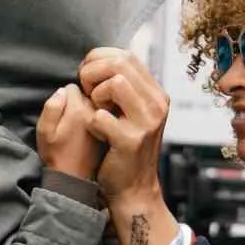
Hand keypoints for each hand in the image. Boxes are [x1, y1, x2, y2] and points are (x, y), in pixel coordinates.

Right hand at [36, 83, 104, 180]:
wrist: (75, 178)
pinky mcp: (112, 128)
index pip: (72, 87)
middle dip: (78, 100)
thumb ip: (52, 107)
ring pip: (97, 102)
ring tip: (81, 127)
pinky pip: (105, 113)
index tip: (62, 113)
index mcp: (78, 109)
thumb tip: (63, 90)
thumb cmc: (56, 155)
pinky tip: (92, 131)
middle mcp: (95, 111)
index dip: (64, 98)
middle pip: (87, 92)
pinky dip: (99, 117)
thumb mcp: (45, 131)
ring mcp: (106, 119)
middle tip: (71, 120)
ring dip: (88, 108)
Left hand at [78, 48, 170, 204]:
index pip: (126, 55)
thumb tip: (102, 59)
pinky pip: (100, 116)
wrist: (133, 189)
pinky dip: (92, 123)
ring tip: (96, 111)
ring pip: (115, 83)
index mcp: (156, 94)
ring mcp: (147, 122)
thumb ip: (125, 87)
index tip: (88, 78)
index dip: (98, 60)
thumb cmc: (124, 148)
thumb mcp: (133, 113)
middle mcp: (157, 105)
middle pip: (120, 63)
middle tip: (87, 93)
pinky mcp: (131, 141)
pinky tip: (98, 134)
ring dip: (95, 95)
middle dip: (93, 73)